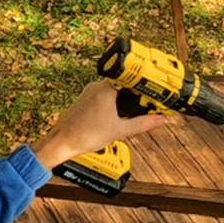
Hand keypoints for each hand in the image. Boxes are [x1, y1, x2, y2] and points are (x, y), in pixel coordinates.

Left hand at [30, 81, 165, 170]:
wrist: (62, 142)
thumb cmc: (85, 135)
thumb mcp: (120, 131)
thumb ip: (143, 123)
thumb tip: (160, 119)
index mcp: (105, 90)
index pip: (130, 80)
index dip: (143, 87)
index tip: (153, 94)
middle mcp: (96, 87)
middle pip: (123, 85)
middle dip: (135, 95)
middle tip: (147, 106)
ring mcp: (89, 92)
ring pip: (113, 91)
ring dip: (124, 100)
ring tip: (131, 113)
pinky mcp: (85, 99)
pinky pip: (104, 96)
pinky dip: (113, 103)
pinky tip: (116, 116)